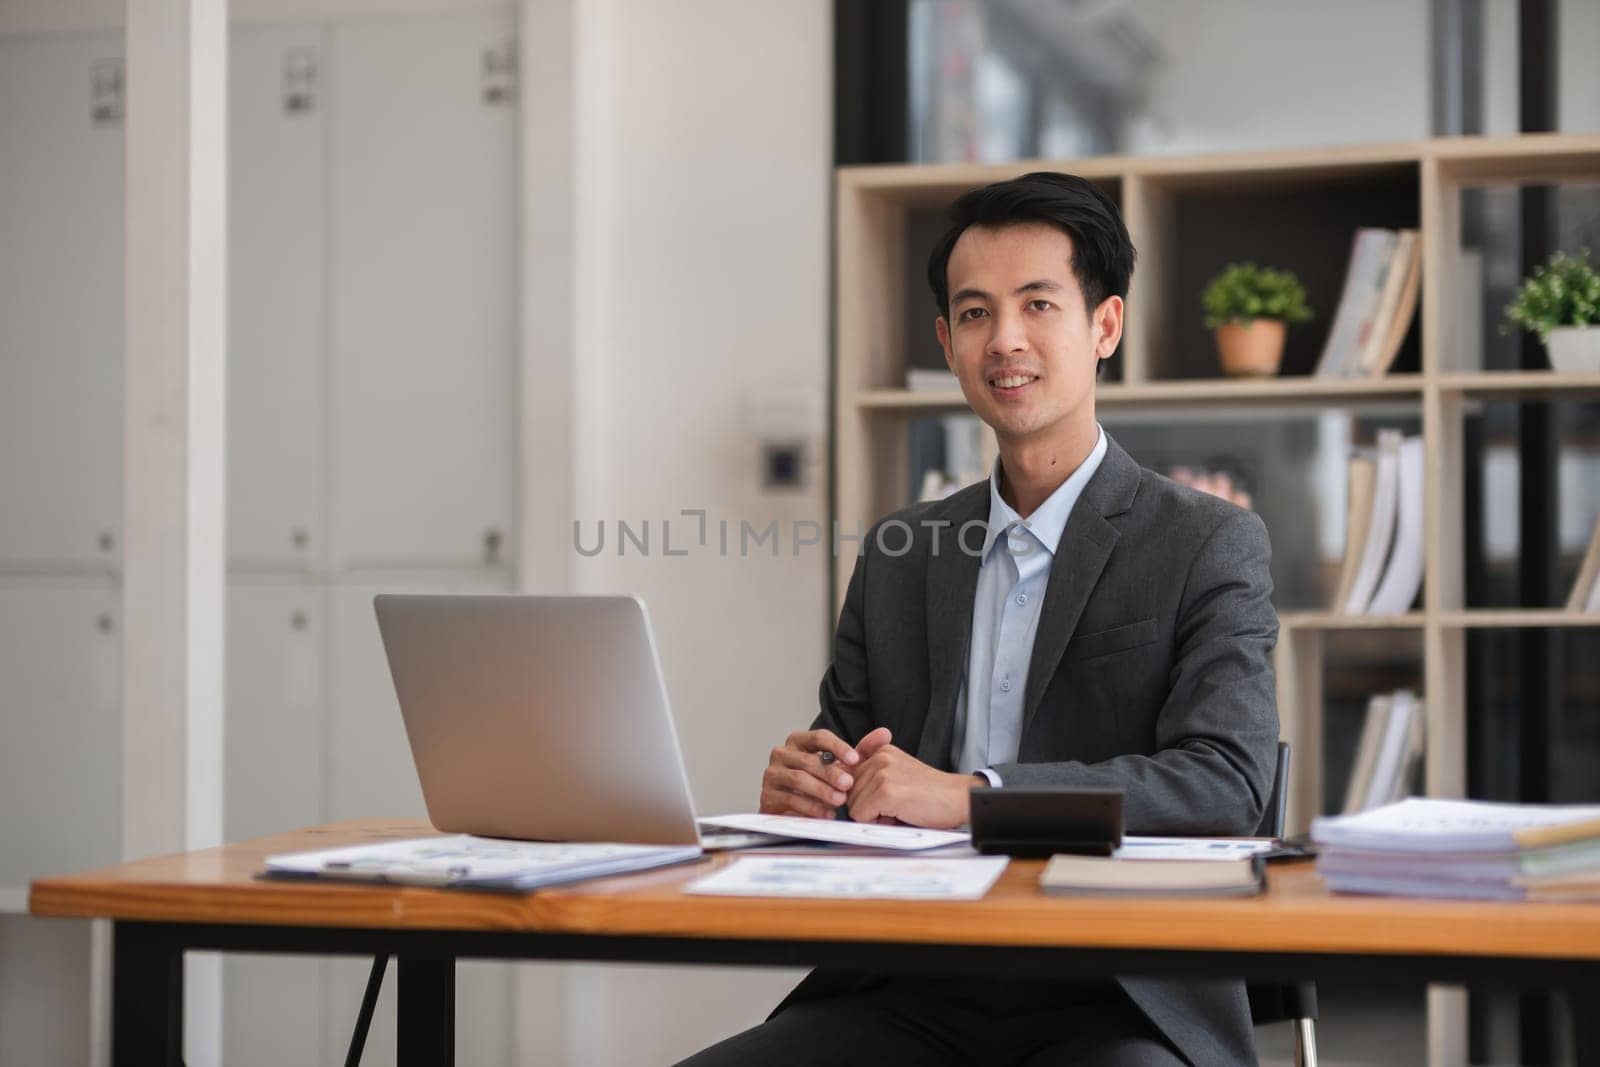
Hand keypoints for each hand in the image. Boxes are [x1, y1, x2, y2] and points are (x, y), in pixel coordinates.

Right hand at [759, 728, 862, 818]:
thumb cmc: (819, 783)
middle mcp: (781, 754)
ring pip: (798, 779)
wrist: (792, 810)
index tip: (856, 760)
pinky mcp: (767, 796)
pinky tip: (827, 813)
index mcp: (798, 741)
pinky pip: (791, 800)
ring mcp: (772, 775)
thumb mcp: (840, 766)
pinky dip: (811, 807)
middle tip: (848, 784)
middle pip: (808, 760)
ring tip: (839, 800)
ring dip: (821, 791)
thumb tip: (885, 733)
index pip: (819, 736)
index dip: (838, 747)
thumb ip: (862, 750)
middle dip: (831, 773)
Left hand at [846, 737, 979, 828]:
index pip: (848, 775)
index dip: (860, 793)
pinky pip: (861, 815)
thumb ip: (873, 775)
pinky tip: (899, 814)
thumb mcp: (899, 774)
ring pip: (853, 805)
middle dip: (867, 805)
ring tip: (900, 808)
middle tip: (896, 805)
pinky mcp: (886, 792)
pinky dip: (877, 822)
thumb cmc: (931, 793)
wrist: (958, 798)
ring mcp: (882, 774)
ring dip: (873, 815)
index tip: (877, 798)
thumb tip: (843, 792)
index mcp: (882, 751)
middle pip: (848, 792)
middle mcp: (880, 758)